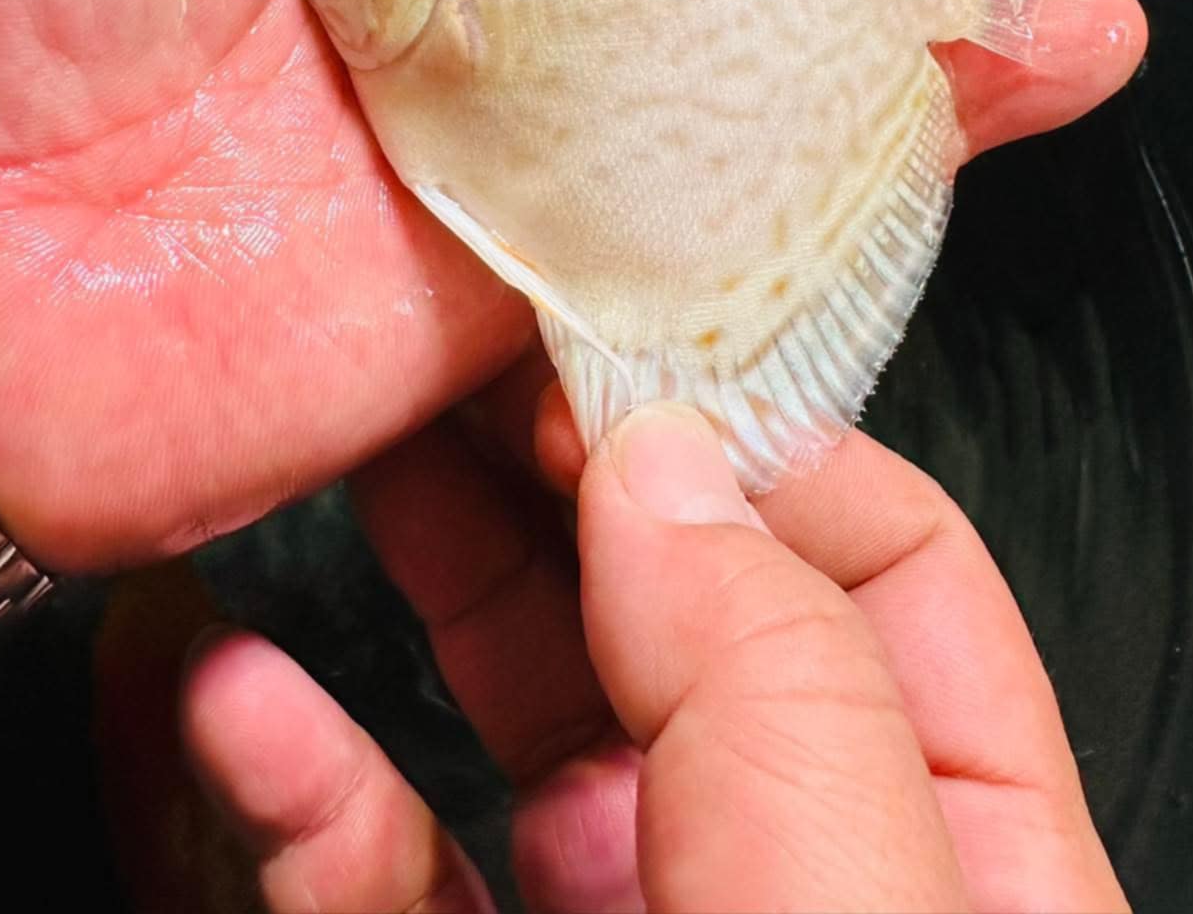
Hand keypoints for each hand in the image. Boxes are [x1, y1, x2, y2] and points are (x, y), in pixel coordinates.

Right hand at [184, 395, 1128, 911]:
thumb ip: (785, 699)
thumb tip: (677, 471)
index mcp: (958, 869)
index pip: (888, 578)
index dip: (758, 439)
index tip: (621, 348)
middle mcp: (788, 883)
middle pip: (683, 612)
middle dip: (566, 460)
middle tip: (460, 334)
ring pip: (522, 716)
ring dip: (430, 569)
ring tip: (355, 435)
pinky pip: (374, 875)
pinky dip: (295, 780)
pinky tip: (235, 692)